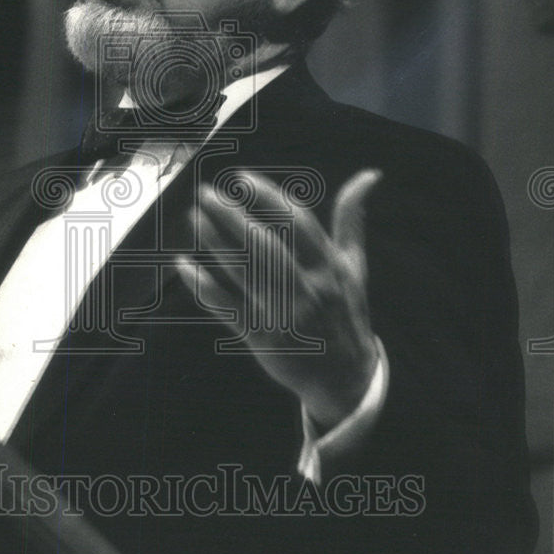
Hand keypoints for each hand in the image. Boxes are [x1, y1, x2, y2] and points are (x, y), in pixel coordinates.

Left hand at [176, 168, 381, 430]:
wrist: (347, 379)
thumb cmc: (345, 310)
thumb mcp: (354, 265)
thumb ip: (351, 218)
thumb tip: (369, 174)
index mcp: (330, 267)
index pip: (298, 222)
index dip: (269, 197)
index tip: (242, 177)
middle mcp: (309, 289)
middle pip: (266, 245)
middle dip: (234, 217)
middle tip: (207, 193)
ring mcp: (284, 315)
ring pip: (244, 272)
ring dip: (216, 243)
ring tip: (194, 218)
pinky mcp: (263, 338)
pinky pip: (228, 307)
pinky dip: (204, 286)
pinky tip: (183, 265)